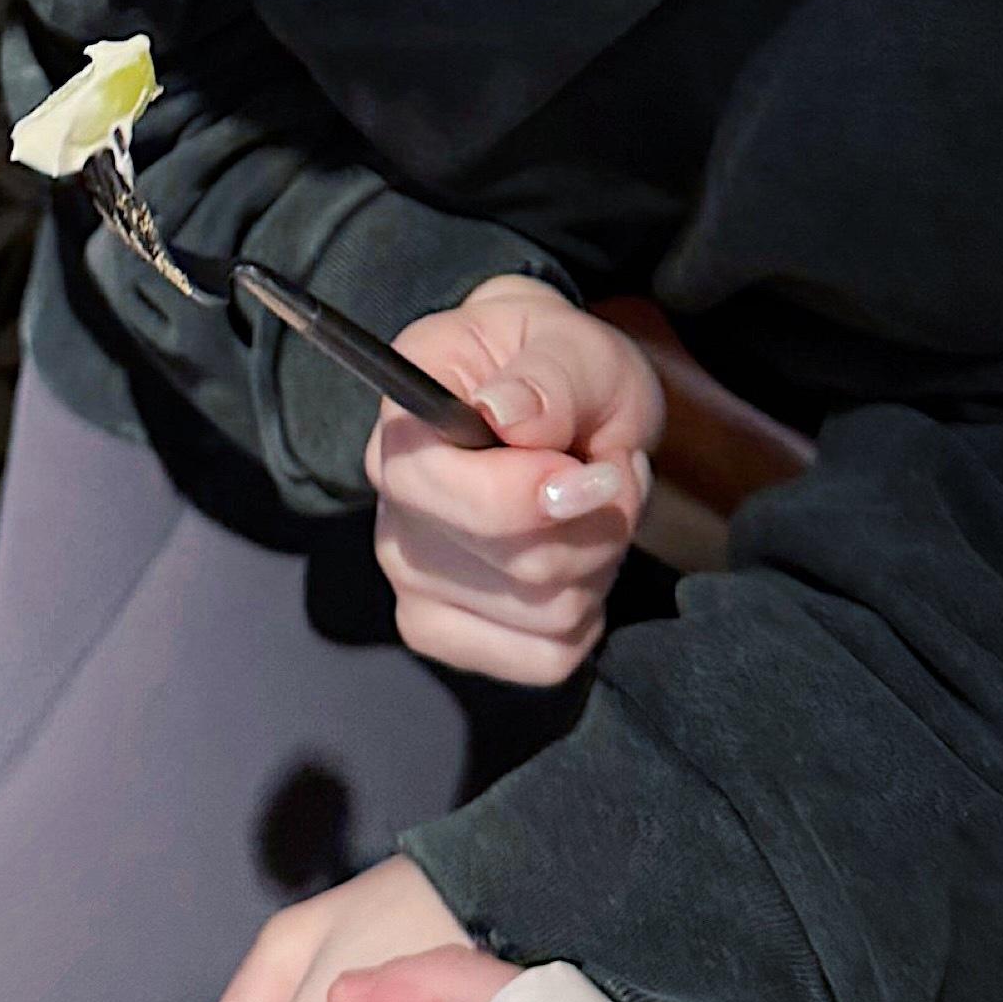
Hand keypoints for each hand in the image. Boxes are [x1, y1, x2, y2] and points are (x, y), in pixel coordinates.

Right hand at [371, 276, 664, 685]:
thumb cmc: (559, 364)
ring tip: (594, 500)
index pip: (437, 488)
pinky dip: (589, 613)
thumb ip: (549, 376)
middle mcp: (391, 500)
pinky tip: (578, 556)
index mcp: (405, 415)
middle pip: (516, 563)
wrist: (555, 397)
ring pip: (545, 612)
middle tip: (611, 469)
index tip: (597, 471)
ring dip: (602, 558)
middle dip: (598, 521)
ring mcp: (411, 573)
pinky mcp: (444, 628)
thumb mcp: (574, 343)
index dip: (530, 496)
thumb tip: (506, 415)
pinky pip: (545, 658)